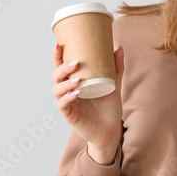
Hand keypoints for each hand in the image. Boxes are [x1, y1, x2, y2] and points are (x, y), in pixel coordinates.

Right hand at [52, 44, 124, 161]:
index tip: (59, 45)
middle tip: (75, 63)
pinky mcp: (69, 115)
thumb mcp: (114, 86)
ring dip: (65, 83)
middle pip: (56, 76)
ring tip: (77, 80)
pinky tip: (76, 94)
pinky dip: (67, 98)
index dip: (57, 56)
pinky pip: (62, 105)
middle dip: (62, 68)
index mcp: (75, 82)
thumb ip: (116, 68)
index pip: (62, 67)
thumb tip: (119, 48)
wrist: (111, 130)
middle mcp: (68, 91)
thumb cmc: (109, 108)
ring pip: (57, 90)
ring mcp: (67, 103)